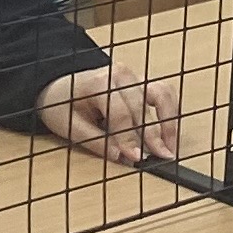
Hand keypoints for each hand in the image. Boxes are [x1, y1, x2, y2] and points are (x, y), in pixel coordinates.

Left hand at [39, 70, 181, 165]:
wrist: (60, 86)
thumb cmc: (63, 104)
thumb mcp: (70, 126)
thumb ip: (96, 141)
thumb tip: (120, 156)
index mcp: (99, 82)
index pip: (120, 112)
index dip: (129, 137)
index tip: (137, 157)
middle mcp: (120, 75)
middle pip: (142, 107)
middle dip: (153, 134)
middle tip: (161, 156)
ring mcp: (134, 76)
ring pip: (162, 95)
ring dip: (169, 122)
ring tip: (170, 147)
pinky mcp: (142, 82)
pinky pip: (164, 93)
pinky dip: (171, 112)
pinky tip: (170, 134)